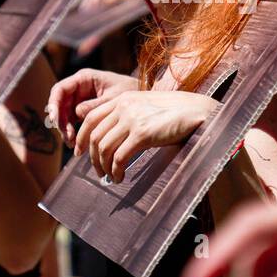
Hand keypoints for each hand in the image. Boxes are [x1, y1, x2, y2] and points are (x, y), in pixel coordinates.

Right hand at [46, 68, 137, 146]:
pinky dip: (72, 132)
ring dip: (65, 129)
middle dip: (60, 121)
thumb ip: (95, 105)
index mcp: (84, 78)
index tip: (54, 119)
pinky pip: (72, 121)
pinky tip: (77, 143)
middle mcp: (79, 88)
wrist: (144, 97)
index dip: (54, 103)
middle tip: (68, 137)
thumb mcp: (114, 98)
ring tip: (73, 143)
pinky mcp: (84, 111)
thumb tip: (76, 114)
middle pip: (59, 104)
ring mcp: (80, 100)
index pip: (60, 89)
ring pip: (64, 115)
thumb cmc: (131, 91)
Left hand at [74, 90, 218, 183]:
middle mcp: (123, 107)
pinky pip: (120, 157)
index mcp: (121, 99)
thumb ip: (125, 117)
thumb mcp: (144, 108)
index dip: (81, 138)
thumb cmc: (173, 113)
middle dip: (92, 158)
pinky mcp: (143, 134)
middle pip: (94, 136)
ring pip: (104, 148)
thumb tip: (109, 139)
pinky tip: (120, 177)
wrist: (196, 111)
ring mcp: (132, 119)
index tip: (81, 153)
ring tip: (110, 176)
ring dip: (104, 167)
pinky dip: (116, 171)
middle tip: (97, 171)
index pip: (90, 118)